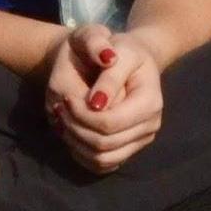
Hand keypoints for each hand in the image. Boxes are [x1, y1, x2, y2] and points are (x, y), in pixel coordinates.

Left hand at [43, 21, 166, 171]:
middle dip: (75, 128)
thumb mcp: (116, 46)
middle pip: (104, 145)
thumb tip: (96, 103)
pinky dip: (82, 153)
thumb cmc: (122, 49)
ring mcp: (140, 141)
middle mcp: (150, 126)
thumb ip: (108, 73)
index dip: (82, 114)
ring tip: (63, 119)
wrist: (132, 60)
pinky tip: (73, 131)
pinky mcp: (129, 149)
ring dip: (75, 142)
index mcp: (150, 102)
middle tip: (60, 107)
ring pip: (101, 159)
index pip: (110, 123)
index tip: (66, 97)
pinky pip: (101, 164)